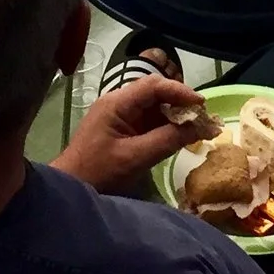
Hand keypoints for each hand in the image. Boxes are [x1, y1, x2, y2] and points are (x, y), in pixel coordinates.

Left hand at [52, 75, 206, 196]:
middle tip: (203, 118)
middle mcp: (117, 102)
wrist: (69, 187)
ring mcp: (118, 115)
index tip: (202, 106)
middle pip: (155, 92)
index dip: (181, 92)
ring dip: (175, 115)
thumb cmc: (98, 172)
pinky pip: (147, 120)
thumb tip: (200, 128)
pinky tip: (179, 135)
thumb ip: (167, 140)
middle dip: (180, 103)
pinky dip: (165, 125)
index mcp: (117, 103)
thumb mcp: (135, 158)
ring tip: (197, 127)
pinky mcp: (120, 129)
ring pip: (153, 106)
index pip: (154, 85)